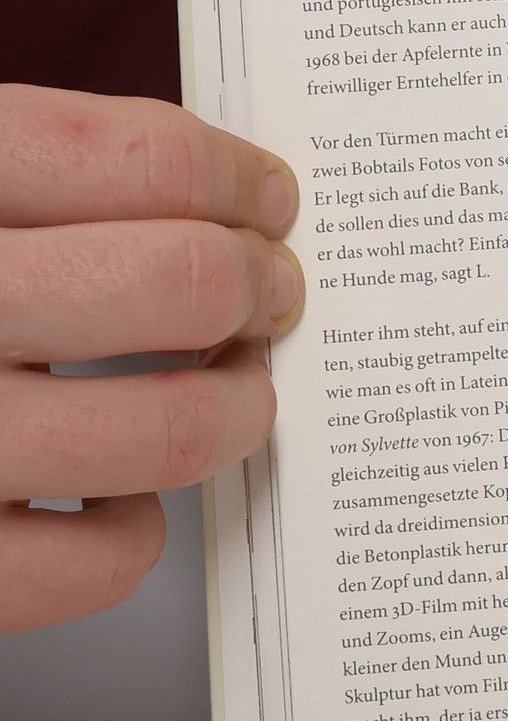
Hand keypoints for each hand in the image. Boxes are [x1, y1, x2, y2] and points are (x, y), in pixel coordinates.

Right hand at [0, 87, 303, 633]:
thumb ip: (13, 175)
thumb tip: (191, 191)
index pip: (133, 158)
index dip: (232, 177)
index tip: (265, 199)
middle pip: (175, 282)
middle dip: (256, 287)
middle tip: (270, 292)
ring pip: (164, 429)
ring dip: (234, 407)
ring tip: (229, 390)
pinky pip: (98, 562)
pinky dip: (136, 532)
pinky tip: (107, 494)